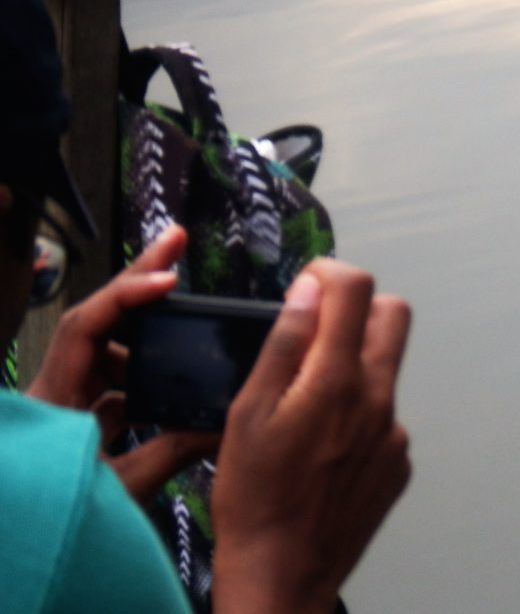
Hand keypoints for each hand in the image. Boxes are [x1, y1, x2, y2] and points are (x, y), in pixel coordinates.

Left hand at [27, 225, 218, 498]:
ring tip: (184, 305)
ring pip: (106, 350)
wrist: (24, 547)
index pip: (87, 326)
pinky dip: (143, 372)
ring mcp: (65, 402)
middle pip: (98, 320)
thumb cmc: (58, 518)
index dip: (128, 296)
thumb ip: (172, 449)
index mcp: (55, 399)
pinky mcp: (76, 419)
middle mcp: (56, 389)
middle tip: (176, 242)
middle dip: (139, 282)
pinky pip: (112, 381)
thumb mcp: (122, 488)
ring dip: (146, 330)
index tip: (170, 280)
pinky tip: (173, 378)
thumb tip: (225, 422)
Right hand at [211, 260, 411, 613]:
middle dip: (357, 308)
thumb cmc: (255, 499)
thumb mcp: (248, 413)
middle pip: (394, 316)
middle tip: (315, 331)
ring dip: (353, 367)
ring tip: (306, 407)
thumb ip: (283, 345)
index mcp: (337, 381)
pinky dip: (358, 413)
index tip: (306, 288)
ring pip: (385, 370)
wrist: (285, 572)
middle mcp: (378, 401)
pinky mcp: (399, 461)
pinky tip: (321, 447)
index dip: (330, 274)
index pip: (358, 289)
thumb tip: (307, 292)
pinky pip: (384, 416)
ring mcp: (395, 433)